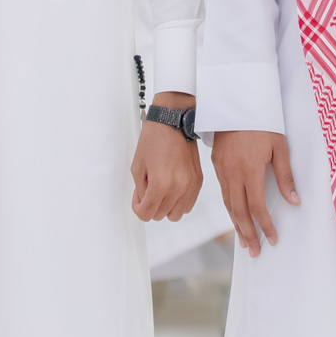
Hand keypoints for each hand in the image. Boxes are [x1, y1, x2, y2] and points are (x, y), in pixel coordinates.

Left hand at [131, 92, 201, 221]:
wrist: (174, 121)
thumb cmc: (155, 138)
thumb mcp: (137, 166)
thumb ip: (140, 189)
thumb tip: (145, 201)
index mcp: (161, 184)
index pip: (147, 214)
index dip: (138, 208)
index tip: (138, 199)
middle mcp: (178, 188)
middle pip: (161, 216)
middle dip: (150, 206)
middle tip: (146, 190)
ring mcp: (190, 185)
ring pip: (176, 214)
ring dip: (166, 207)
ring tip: (160, 190)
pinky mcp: (198, 181)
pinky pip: (188, 204)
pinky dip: (178, 201)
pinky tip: (171, 188)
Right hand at [210, 129, 298, 256]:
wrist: (235, 102)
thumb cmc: (262, 122)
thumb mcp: (280, 147)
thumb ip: (285, 176)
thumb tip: (294, 202)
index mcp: (250, 169)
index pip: (257, 206)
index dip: (265, 225)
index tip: (272, 239)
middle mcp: (233, 173)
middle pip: (239, 212)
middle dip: (248, 234)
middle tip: (256, 252)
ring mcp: (222, 170)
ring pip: (228, 205)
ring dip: (237, 226)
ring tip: (245, 242)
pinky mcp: (216, 165)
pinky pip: (223, 193)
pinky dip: (230, 210)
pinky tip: (235, 218)